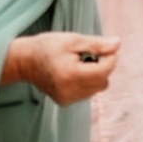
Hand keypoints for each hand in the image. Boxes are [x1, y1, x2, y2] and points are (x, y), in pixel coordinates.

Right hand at [4, 32, 119, 104]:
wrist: (24, 61)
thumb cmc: (48, 47)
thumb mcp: (73, 40)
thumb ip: (98, 44)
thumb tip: (118, 44)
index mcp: (72, 75)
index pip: (106, 69)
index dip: (109, 56)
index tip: (101, 47)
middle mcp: (70, 91)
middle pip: (104, 81)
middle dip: (102, 66)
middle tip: (87, 55)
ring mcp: (67, 98)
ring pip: (97, 88)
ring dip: (95, 75)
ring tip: (78, 64)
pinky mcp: (64, 102)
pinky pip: (87, 93)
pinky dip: (86, 83)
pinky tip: (72, 73)